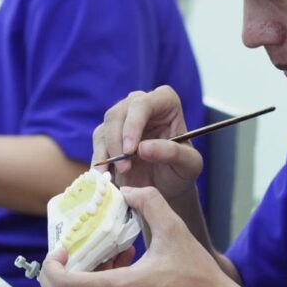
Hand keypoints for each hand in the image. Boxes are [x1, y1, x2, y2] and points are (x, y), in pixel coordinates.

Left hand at [39, 186, 257, 286]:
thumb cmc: (199, 276)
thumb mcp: (175, 230)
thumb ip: (149, 202)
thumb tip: (127, 190)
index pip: (66, 286)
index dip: (52, 267)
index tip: (61, 248)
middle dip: (54, 279)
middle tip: (65, 255)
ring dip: (83, 279)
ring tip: (108, 252)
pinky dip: (101, 286)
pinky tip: (126, 264)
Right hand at [94, 86, 201, 201]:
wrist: (167, 185)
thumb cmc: (182, 170)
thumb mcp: (189, 165)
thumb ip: (173, 153)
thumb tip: (143, 148)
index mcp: (166, 101)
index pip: (143, 104)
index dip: (133, 125)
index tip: (130, 150)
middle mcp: (140, 103)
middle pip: (118, 114)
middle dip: (117, 142)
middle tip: (124, 168)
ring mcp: (122, 117)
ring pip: (105, 128)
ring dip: (107, 153)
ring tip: (118, 176)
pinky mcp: (108, 134)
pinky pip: (98, 143)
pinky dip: (99, 160)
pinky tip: (106, 176)